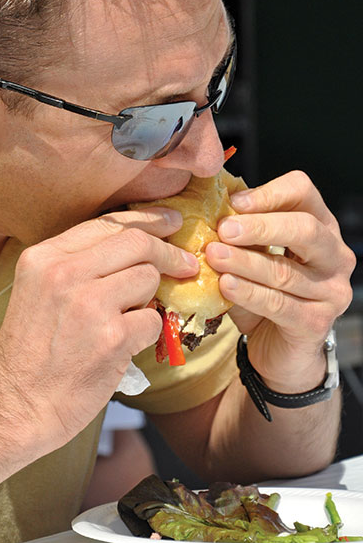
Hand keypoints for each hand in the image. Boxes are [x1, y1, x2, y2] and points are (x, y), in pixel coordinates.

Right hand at [0, 207, 198, 451]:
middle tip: (185, 263)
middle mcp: (64, 273)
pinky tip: (124, 345)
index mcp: (43, 257)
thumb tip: (133, 245)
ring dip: (150, 299)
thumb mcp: (36, 291)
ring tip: (129, 317)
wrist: (14, 406)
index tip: (170, 221)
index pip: (107, 223)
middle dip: (168, 251)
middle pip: (136, 242)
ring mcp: (90, 304)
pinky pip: (153, 320)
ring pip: (149, 278)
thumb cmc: (28, 353)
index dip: (147, 219)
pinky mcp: (113, 338)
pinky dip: (147, 333)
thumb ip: (76, 265)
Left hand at [206, 170, 355, 389]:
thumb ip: (240, 233)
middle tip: (224, 229)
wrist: (278, 348)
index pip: (304, 194)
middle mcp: (335, 255)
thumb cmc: (263, 292)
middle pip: (305, 229)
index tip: (234, 202)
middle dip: (261, 227)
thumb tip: (208, 206)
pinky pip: (279, 304)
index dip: (270, 193)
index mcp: (321, 226)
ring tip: (214, 256)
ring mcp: (331, 291)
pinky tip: (226, 285)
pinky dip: (249, 293)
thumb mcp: (253, 255)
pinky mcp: (317, 323)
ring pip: (285, 271)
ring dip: (245, 262)